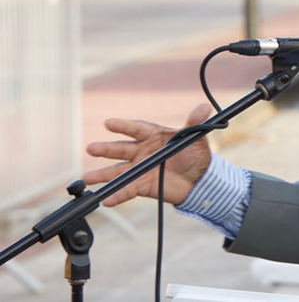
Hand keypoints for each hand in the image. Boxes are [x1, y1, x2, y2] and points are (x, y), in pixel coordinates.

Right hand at [82, 104, 212, 206]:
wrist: (200, 181)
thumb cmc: (196, 156)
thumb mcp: (196, 139)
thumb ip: (195, 124)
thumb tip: (204, 106)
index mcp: (154, 136)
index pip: (137, 129)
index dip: (123, 126)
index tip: (109, 123)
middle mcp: (143, 151)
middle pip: (121, 148)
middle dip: (106, 149)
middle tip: (91, 148)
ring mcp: (140, 169)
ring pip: (118, 171)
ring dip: (102, 174)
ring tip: (87, 177)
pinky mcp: (142, 185)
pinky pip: (127, 190)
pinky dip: (117, 195)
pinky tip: (106, 200)